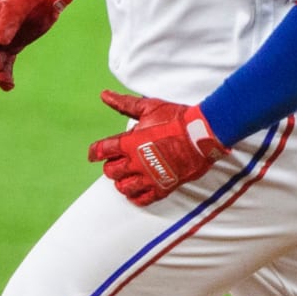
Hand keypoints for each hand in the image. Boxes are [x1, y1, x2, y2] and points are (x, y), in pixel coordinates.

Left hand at [88, 90, 228, 205]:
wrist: (202, 134)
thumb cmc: (176, 119)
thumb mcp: (148, 107)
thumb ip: (124, 104)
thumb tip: (105, 95)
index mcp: (129, 143)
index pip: (101, 151)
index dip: (94, 152)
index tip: (94, 153)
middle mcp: (136, 162)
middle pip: (111, 172)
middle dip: (111, 167)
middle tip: (117, 162)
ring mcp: (149, 177)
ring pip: (124, 188)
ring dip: (122, 182)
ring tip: (127, 176)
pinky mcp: (163, 187)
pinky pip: (142, 199)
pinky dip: (136, 197)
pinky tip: (138, 190)